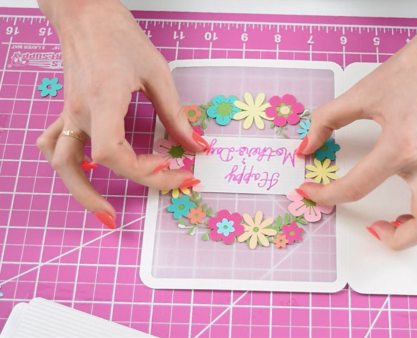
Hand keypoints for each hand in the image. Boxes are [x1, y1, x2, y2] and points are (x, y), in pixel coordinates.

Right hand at [35, 0, 205, 227]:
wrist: (85, 13)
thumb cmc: (119, 35)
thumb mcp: (158, 72)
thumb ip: (175, 114)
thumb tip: (195, 144)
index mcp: (102, 100)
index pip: (112, 155)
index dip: (142, 170)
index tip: (171, 165)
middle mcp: (80, 112)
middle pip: (91, 166)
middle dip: (132, 184)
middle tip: (168, 186)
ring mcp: (69, 113)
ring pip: (61, 163)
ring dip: (82, 191)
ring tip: (106, 211)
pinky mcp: (68, 111)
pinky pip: (55, 145)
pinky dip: (68, 165)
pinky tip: (86, 172)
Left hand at [298, 7, 416, 249]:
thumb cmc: (411, 71)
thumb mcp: (361, 93)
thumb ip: (327, 121)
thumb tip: (307, 145)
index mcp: (400, 147)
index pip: (357, 188)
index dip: (326, 196)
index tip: (312, 193)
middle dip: (397, 239)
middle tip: (376, 229)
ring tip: (403, 219)